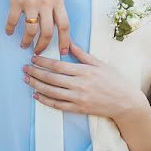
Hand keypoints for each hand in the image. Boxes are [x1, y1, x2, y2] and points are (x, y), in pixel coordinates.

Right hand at [3, 0, 70, 54]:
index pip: (65, 25)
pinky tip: (9, 32)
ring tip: (24, 44)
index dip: (65, 41)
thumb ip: (54, 2)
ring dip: (27, 41)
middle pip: (47, 32)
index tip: (64, 51)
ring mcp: (31, 2)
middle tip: (39, 52)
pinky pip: (14, 21)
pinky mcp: (16, 0)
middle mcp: (46, 2)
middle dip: (43, 46)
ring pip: (31, 30)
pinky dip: (11, 29)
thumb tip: (52, 20)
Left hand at [23, 44, 147, 121]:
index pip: (58, 65)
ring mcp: (78, 98)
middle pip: (51, 78)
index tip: (33, 58)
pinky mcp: (78, 108)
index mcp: (84, 71)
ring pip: (51, 92)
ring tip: (27, 80)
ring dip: (37, 85)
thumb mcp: (99, 63)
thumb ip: (82, 54)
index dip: (44, 62)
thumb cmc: (114, 80)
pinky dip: (45, 100)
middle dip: (36, 72)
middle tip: (25, 68)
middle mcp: (79, 84)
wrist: (125, 102)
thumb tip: (69, 41)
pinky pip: (57, 105)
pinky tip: (36, 96)